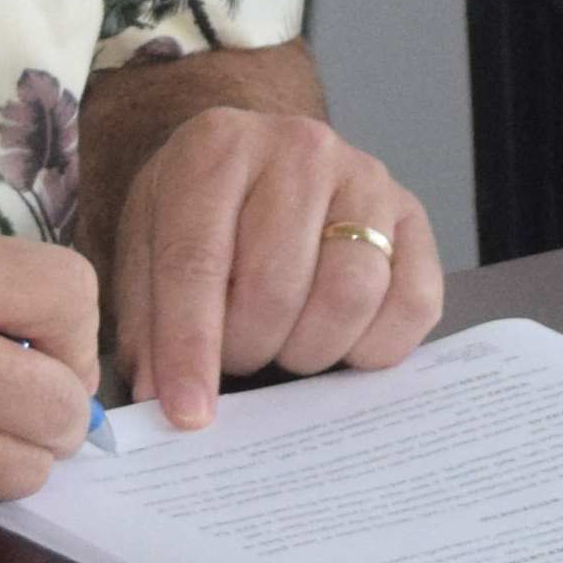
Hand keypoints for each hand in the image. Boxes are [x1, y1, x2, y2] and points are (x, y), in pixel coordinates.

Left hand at [107, 103, 444, 424]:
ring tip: (284, 345)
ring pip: (350, 295)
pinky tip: (342, 342)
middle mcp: (299, 148)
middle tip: (238, 357)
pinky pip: (414, 302)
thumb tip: (163, 401)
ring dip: (310, 349)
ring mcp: (366, 177)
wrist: (262, 156)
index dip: (190, 348)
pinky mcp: (412, 213)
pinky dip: (376, 347)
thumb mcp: (148, 244)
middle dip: (250, 349)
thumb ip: (148, 319)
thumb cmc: (202, 209)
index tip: (189, 414)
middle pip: (277, 286)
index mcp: (216, 149)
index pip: (197, 263)